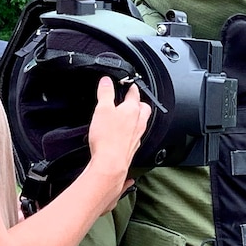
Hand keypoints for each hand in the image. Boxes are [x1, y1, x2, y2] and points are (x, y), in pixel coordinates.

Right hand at [85, 77, 149, 202]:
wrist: (110, 164)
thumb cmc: (107, 138)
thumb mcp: (102, 109)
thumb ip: (105, 93)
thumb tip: (106, 80)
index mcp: (132, 110)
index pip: (135, 93)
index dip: (130, 86)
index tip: (128, 83)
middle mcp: (138, 122)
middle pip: (143, 108)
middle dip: (138, 102)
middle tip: (131, 99)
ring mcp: (137, 136)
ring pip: (142, 122)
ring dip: (136, 117)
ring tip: (128, 115)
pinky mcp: (132, 147)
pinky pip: (136, 136)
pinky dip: (132, 132)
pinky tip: (125, 134)